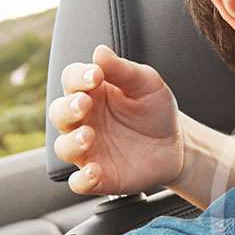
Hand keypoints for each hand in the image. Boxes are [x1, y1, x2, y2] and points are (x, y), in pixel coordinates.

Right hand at [50, 44, 184, 195]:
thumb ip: (123, 70)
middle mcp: (84, 121)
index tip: (96, 75)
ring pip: (63, 147)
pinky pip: (79, 182)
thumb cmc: (156, 110)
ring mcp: (89, 149)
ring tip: (88, 136)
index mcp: (92, 93)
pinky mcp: (98, 176)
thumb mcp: (147, 84)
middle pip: (59, 112)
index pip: (72, 80)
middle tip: (84, 104)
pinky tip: (93, 172)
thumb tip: (99, 51)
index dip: (79, 77)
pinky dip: (82, 179)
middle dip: (67, 108)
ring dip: (71, 142)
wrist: (176, 145)